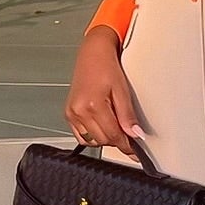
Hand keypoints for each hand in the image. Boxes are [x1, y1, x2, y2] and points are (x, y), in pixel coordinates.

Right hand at [65, 27, 142, 153]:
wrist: (92, 54)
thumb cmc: (106, 66)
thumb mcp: (122, 90)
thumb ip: (128, 116)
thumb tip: (135, 135)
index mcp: (93, 105)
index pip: (113, 135)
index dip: (127, 145)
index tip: (135, 151)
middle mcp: (79, 111)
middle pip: (102, 140)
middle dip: (117, 140)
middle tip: (128, 134)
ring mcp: (71, 113)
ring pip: (92, 141)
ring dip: (105, 138)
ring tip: (114, 124)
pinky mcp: (68, 114)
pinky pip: (81, 136)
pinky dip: (93, 135)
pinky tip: (101, 125)